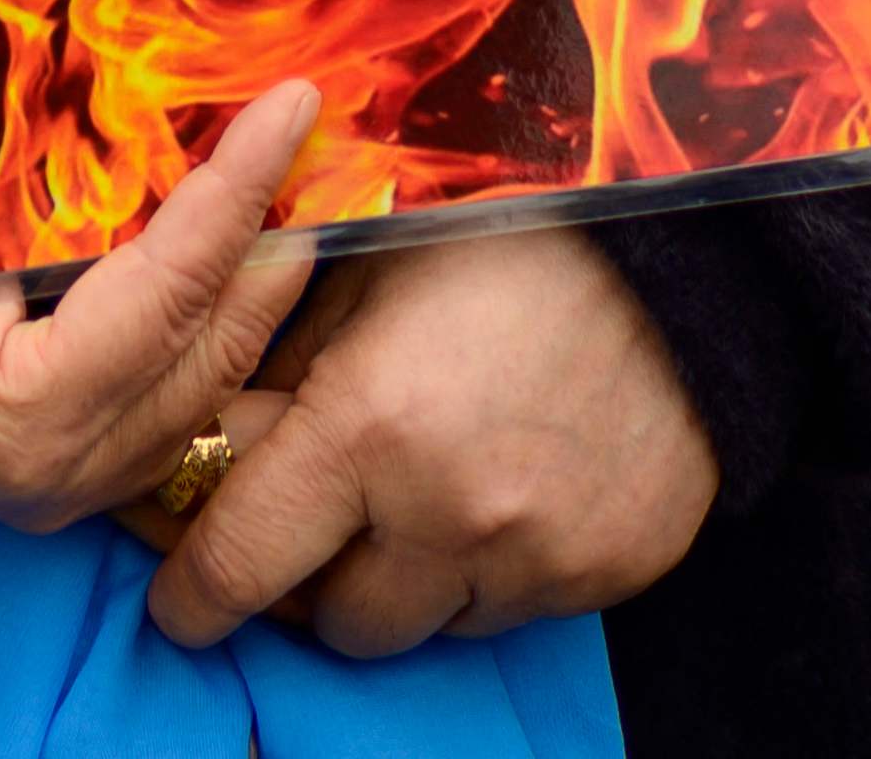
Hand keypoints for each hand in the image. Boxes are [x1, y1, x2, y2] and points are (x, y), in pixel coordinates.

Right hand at [0, 82, 318, 537]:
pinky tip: (254, 258)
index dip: (239, 187)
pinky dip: (223, 324)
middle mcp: (66, 473)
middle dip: (279, 235)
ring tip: (311, 185)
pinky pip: (186, 400)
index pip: (171, 284)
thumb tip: (157, 89)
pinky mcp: (83, 482)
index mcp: (25, 411)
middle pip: (213, 343)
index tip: (296, 106)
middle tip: (332, 140)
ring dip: (264, 282)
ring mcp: (77, 491)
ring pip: (214, 379)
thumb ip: (48, 176)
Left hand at [148, 222, 718, 659]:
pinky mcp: (604, 577)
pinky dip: (494, 568)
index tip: (183, 601)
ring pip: (428, 627)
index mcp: (369, 428)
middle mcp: (449, 515)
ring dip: (409, 578)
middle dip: (314, 585)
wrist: (687, 263)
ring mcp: (536, 558)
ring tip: (433, 485)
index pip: (240, 565)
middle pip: (337, 625)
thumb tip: (211, 448)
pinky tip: (512, 483)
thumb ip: (279, 374)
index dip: (195, 594)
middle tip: (323, 527)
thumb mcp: (365, 277)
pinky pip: (514, 609)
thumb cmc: (511, 242)